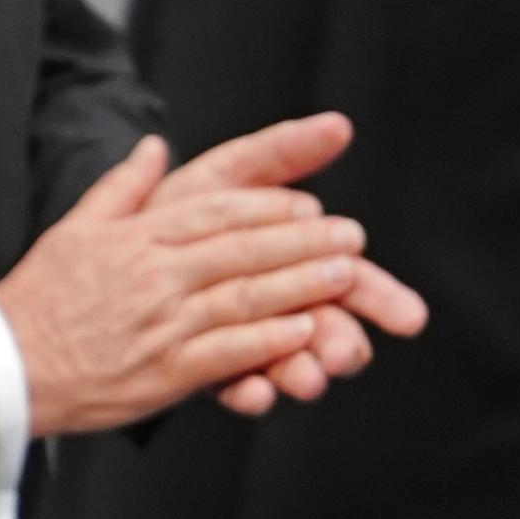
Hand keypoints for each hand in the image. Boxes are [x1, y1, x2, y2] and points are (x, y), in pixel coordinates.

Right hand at [0, 134, 391, 436]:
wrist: (3, 368)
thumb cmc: (38, 301)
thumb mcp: (73, 228)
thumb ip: (122, 186)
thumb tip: (155, 146)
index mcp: (137, 238)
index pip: (216, 212)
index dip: (270, 207)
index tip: (311, 205)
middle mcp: (154, 275)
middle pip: (243, 249)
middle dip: (304, 241)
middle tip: (353, 236)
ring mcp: (161, 324)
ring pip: (244, 297)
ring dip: (301, 284)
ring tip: (346, 275)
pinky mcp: (164, 372)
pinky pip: (225, 352)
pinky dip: (267, 340)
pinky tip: (303, 329)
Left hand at [144, 114, 430, 415]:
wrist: (110, 257)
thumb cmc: (176, 212)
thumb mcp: (226, 175)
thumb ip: (281, 152)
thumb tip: (339, 124)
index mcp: (296, 262)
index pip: (352, 281)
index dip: (382, 299)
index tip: (409, 319)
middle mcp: (282, 306)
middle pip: (330, 329)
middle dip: (343, 344)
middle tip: (347, 355)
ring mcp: (249, 341)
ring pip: (288, 362)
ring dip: (302, 371)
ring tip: (307, 379)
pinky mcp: (212, 371)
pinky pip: (234, 387)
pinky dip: (248, 392)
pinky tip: (254, 394)